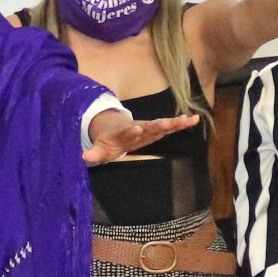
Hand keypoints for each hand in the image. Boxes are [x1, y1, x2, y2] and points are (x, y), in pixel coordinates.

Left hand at [83, 109, 198, 165]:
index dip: (132, 131)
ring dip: (175, 123)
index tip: (138, 128)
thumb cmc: (108, 140)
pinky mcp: (156, 130)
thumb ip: (94, 152)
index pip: (128, 132)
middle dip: (159, 125)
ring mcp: (148, 128)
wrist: (114, 127)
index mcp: (124, 134)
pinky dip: (180, 124)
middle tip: (169, 122)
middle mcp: (138, 128)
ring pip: (163, 125)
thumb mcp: (99, 147)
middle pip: (150, 126)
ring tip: (189, 119)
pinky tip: (193, 119)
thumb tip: (84, 157)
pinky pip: (169, 127)